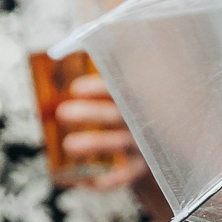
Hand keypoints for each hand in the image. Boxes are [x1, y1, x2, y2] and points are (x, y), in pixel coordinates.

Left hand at [54, 74, 150, 191]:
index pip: (120, 89)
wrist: (159, 147)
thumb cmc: (131, 112)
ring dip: (94, 144)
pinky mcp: (140, 170)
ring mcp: (143, 147)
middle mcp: (142, 121)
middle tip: (62, 114)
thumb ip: (111, 69)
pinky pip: (122, 178)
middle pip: (118, 115)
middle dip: (91, 114)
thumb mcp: (125, 89)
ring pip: (119, 144)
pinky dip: (101, 182)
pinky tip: (79, 181)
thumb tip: (82, 40)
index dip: (98, 89)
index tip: (76, 89)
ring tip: (68, 146)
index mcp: (136, 99)